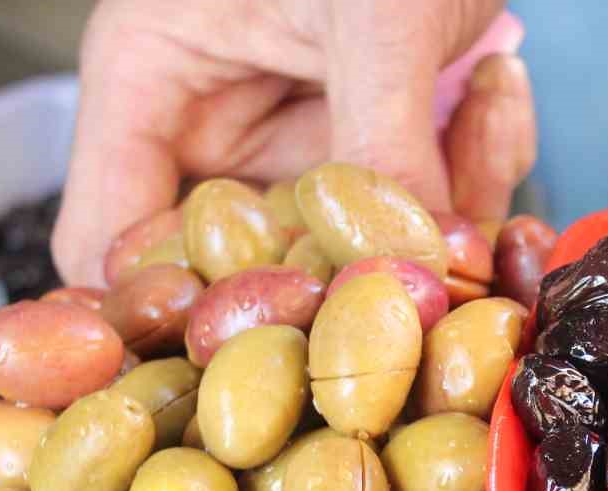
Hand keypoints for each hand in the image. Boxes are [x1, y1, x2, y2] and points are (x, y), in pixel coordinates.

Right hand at [52, 0, 535, 286]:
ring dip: (445, 204)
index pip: (109, 247)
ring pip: (361, 257)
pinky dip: (480, 166)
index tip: (271, 340)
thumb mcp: (370, 14)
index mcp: (150, 88)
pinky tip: (498, 83)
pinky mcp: (383, 153)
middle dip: (356, 266)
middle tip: (438, 248)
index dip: (167, 312)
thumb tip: (410, 275)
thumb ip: (379, 142)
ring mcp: (305, 149)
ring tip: (485, 95)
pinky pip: (429, 216)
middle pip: (253, 274)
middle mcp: (220, 134)